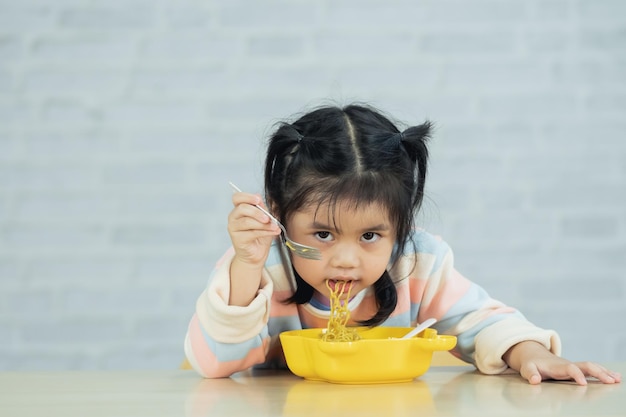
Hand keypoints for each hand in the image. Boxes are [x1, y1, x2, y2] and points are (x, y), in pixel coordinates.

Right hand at [228, 191, 280, 265]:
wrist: (258, 252)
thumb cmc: (260, 234)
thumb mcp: (265, 218)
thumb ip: (262, 208)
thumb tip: (259, 197)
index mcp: (239, 208)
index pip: (237, 198)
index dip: (247, 197)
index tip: (258, 200)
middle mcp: (233, 217)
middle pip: (242, 208)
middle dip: (257, 212)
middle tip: (268, 217)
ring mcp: (233, 228)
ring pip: (247, 222)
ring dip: (263, 224)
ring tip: (275, 226)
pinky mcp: (237, 239)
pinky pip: (252, 233)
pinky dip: (265, 232)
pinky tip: (274, 232)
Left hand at [503, 341, 621, 384]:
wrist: (534, 355)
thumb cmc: (532, 364)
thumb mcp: (527, 368)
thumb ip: (531, 374)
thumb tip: (534, 380)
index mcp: (557, 366)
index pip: (570, 368)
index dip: (576, 374)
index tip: (583, 383)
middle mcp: (568, 365)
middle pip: (586, 366)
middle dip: (598, 373)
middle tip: (610, 381)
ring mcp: (574, 366)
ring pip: (591, 367)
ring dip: (604, 372)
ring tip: (617, 379)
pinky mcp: (577, 369)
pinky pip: (593, 370)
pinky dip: (604, 373)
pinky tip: (615, 378)